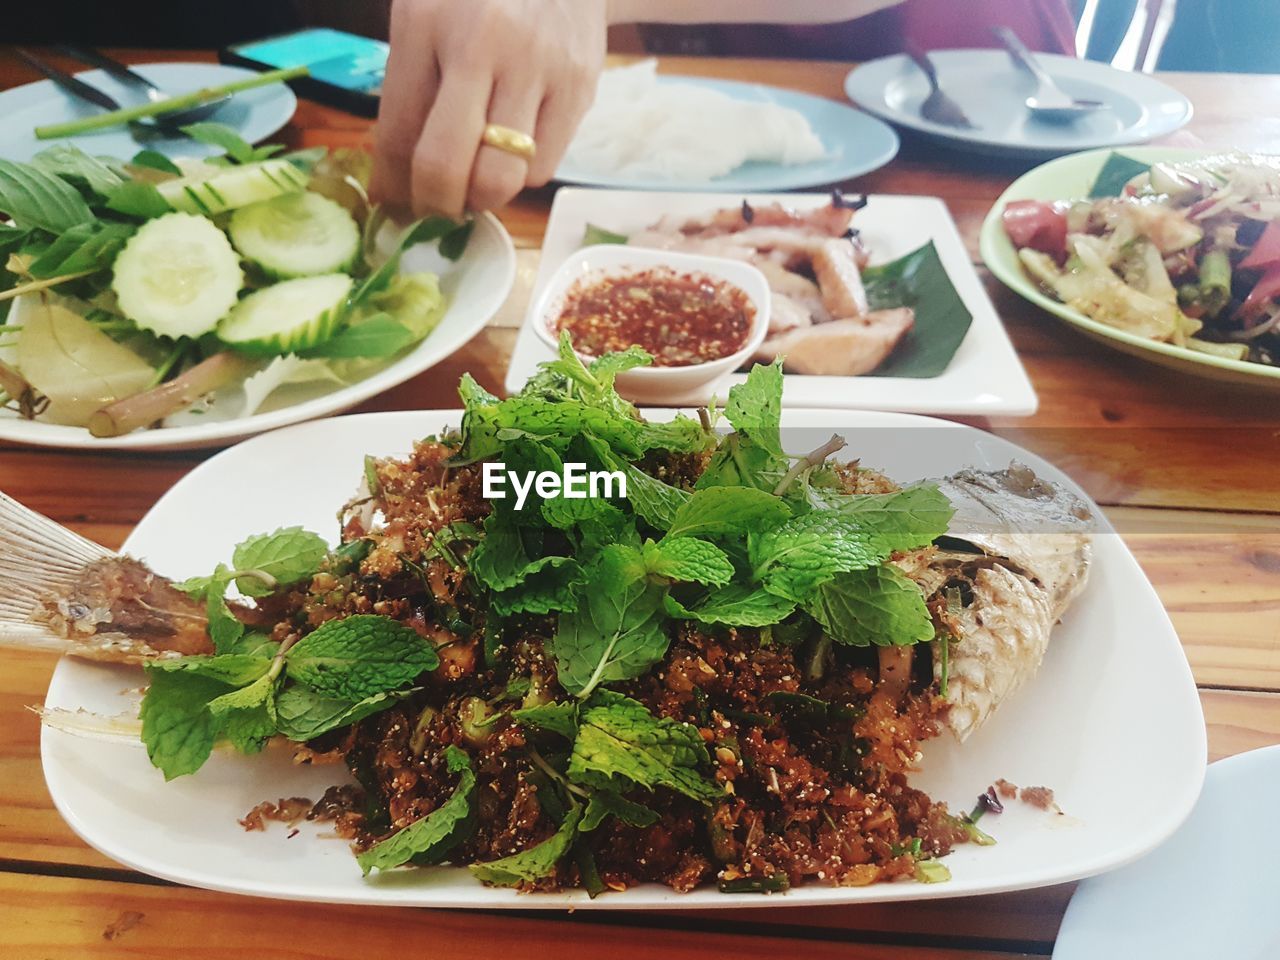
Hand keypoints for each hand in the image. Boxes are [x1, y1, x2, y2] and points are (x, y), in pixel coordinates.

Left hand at [370, 0, 606, 216]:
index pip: (398, 133)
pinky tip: (514, 150)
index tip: (395, 205)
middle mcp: (481, 43)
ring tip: (476, 179)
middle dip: (435, 204)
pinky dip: (521, 175)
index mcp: (425, 22)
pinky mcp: (579, 87)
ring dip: (483, 196)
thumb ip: (408, 92)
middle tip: (437, 207)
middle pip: (446, 166)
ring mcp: (537, 66)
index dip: (393, 186)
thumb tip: (394, 185)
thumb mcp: (426, 19)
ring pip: (500, 179)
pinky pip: (542, 168)